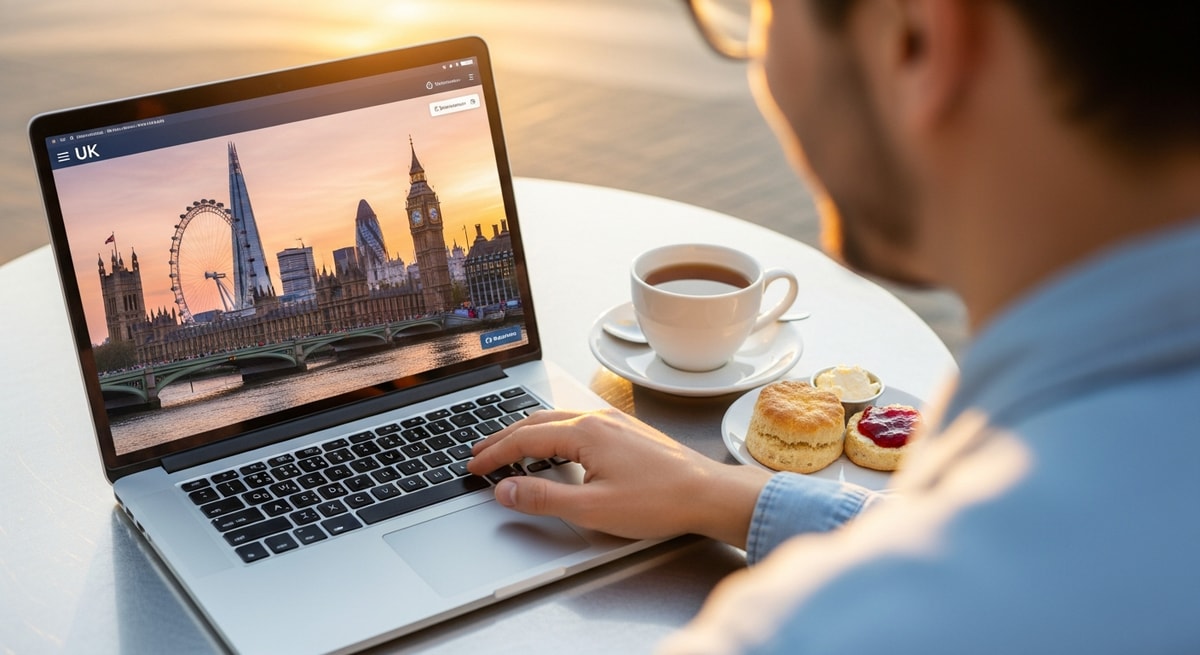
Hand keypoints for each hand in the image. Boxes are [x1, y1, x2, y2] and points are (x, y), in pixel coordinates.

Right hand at [467, 408, 771, 546]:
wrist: (709, 493)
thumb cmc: (659, 501)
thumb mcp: (592, 508)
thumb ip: (543, 498)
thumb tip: (504, 490)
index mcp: (584, 432)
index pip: (524, 439)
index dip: (494, 455)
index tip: (473, 467)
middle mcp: (597, 418)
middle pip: (536, 422)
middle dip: (503, 437)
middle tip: (479, 453)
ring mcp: (614, 422)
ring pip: (557, 420)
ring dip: (527, 433)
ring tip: (507, 446)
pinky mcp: (627, 431)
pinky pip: (576, 423)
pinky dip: (551, 432)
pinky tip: (553, 445)